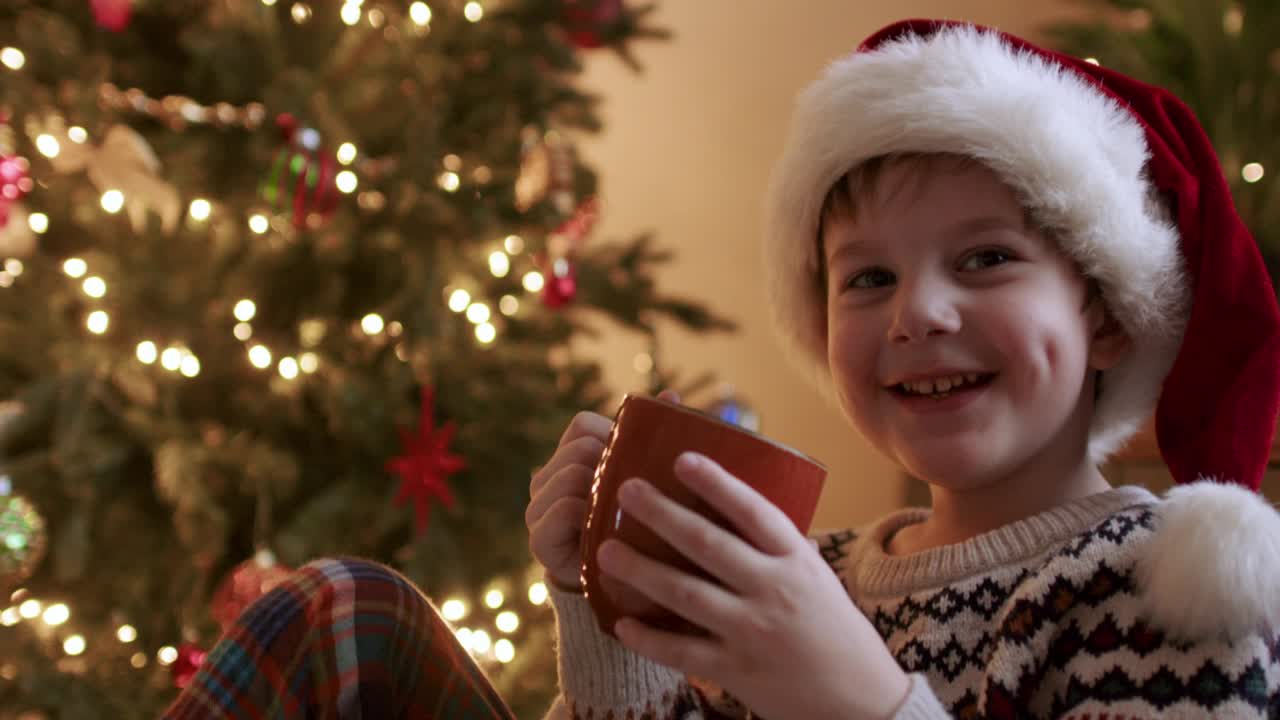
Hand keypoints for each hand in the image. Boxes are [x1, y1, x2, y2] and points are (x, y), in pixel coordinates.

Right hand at [526, 390, 678, 591]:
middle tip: (635, 495)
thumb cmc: (641, 528)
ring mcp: (538, 509)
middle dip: (610, 466)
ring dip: (601, 491)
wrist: (626, 590)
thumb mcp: (649, 481)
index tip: (637, 461)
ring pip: (571, 473)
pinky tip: (606, 531)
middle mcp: (546, 480)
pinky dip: (587, 514)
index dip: (612, 436)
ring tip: (622, 515)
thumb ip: (654, 439)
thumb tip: (670, 396)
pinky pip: (564, 507)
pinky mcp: (538, 538)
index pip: (582, 425)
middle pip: (578, 448)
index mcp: (568, 459)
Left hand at [595, 452, 910, 719]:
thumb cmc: (834, 629)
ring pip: (685, 594)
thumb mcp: (815, 576)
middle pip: (708, 544)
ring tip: (604, 551)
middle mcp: (775, 590)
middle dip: (662, 514)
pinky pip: (683, 652)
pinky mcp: (739, 671)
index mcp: (797, 560)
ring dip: (640, 570)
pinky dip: (649, 638)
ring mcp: (754, 631)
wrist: (861, 701)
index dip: (717, 483)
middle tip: (626, 490)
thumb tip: (734, 503)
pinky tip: (621, 623)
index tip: (682, 459)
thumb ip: (777, 546)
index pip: (754, 511)